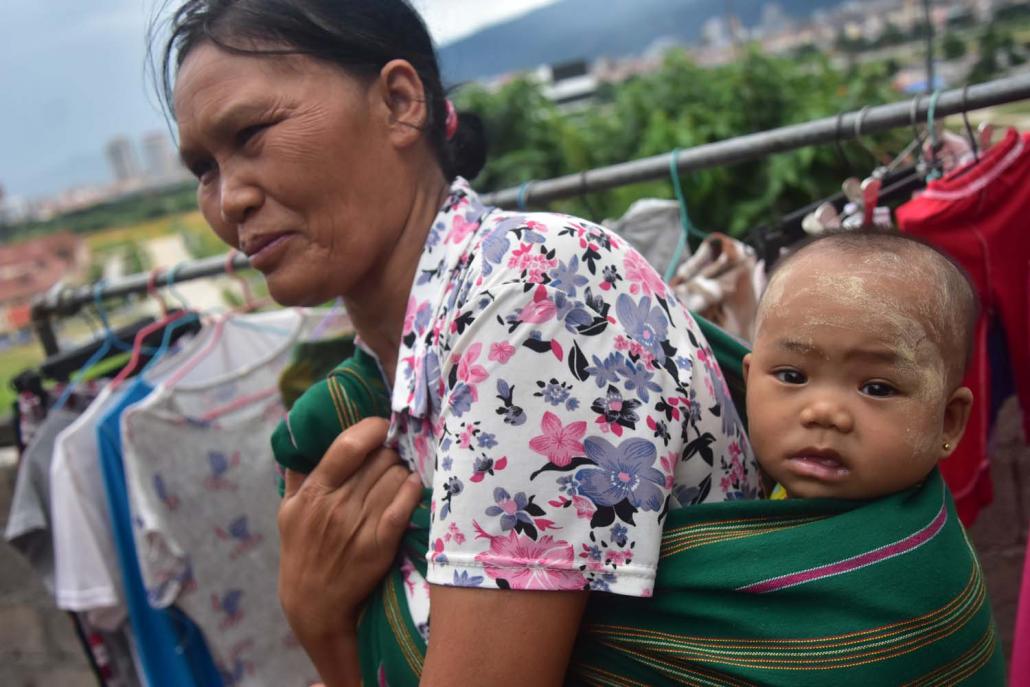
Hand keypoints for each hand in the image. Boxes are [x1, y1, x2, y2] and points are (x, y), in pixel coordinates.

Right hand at [277, 417, 421, 645]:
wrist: (314, 604)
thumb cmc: (301, 552)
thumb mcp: (288, 511)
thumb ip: (296, 474)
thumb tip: (301, 439)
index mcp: (314, 491)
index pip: (350, 444)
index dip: (373, 428)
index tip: (382, 429)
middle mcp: (337, 505)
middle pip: (381, 458)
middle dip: (389, 454)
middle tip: (391, 459)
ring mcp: (359, 524)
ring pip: (396, 476)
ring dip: (402, 472)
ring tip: (397, 478)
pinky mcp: (380, 544)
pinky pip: (404, 504)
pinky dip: (412, 490)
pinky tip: (412, 487)